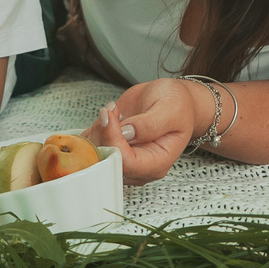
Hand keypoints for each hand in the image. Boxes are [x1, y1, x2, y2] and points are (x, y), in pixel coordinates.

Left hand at [87, 78, 206, 183]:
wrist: (174, 101)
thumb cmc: (178, 105)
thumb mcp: (170, 108)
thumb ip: (150, 123)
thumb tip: (126, 133)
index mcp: (157, 162)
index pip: (127, 163)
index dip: (113, 141)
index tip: (110, 116)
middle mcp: (138, 167)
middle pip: (108, 162)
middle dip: (102, 134)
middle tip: (111, 110)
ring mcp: (123, 160)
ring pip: (95, 155)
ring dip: (97, 129)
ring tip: (113, 110)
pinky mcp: (112, 150)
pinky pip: (90, 147)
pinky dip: (93, 129)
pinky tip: (108, 116)